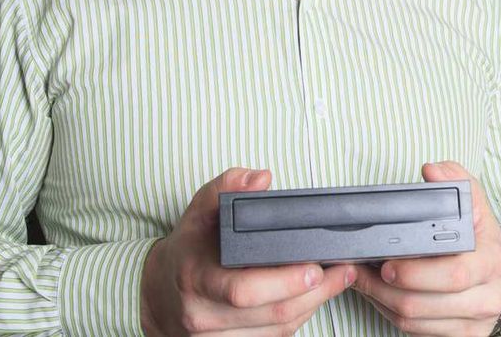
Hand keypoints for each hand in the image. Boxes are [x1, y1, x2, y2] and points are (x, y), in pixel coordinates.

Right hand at [140, 167, 356, 335]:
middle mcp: (204, 314)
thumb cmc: (187, 248)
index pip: (242, 290)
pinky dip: (298, 318)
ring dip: (313, 306)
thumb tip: (260, 178)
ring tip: (337, 281)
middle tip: (342, 271)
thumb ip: (226, 188)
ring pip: (278, 329)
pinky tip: (314, 298)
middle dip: (315, 293)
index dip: (284, 282)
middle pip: (272, 313)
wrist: (157, 294)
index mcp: (196, 278)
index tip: (315, 267)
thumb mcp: (198, 211)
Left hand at [352, 161, 500, 336]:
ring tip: (362, 279)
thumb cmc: (484, 240)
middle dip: (384, 288)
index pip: (453, 274)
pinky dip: (390, 313)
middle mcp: (485, 298)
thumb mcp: (477, 205)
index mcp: (489, 263)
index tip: (386, 260)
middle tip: (362, 269)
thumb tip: (432, 170)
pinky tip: (379, 294)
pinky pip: (415, 331)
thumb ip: (456, 180)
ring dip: (380, 301)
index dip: (414, 272)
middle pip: (423, 303)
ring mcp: (472, 323)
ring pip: (414, 321)